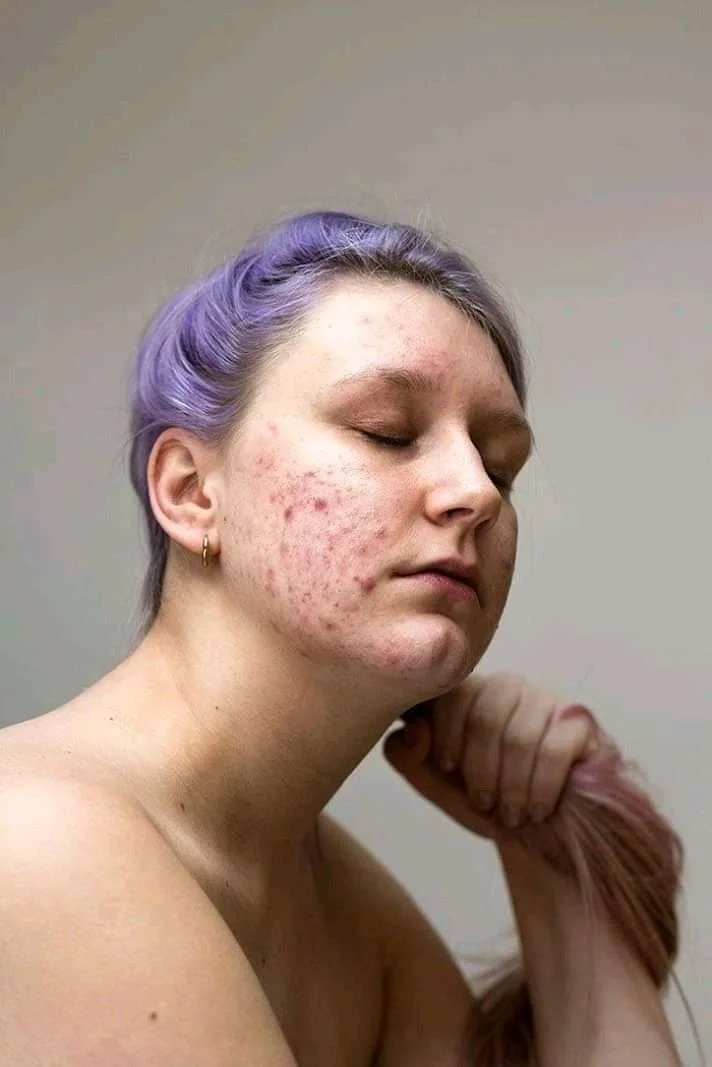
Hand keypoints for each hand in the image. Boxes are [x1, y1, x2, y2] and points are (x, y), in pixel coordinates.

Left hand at [383, 671, 601, 838]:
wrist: (540, 832)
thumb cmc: (484, 799)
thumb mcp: (433, 782)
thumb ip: (406, 753)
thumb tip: (415, 729)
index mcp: (467, 692)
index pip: (451, 693)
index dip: (447, 734)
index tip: (449, 768)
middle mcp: (506, 687)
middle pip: (485, 717)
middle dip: (481, 770)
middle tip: (485, 804)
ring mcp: (545, 701)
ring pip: (519, 736)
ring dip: (512, 787)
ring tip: (512, 814)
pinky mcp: (579, 722)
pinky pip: (555, 749)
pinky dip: (541, 787)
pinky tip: (538, 809)